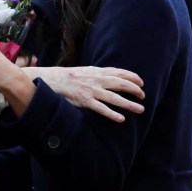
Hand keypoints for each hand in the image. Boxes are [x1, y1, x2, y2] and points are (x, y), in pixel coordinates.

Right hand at [23, 66, 144, 122]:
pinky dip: (112, 114)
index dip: (131, 76)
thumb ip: (94, 74)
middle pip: (119, 83)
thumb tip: (106, 77)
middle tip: (143, 95)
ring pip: (114, 98)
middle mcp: (95, 79)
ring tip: (141, 109)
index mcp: (94, 71)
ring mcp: (90, 90)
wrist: (47, 79)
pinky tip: (121, 119)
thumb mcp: (81, 72)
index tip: (141, 82)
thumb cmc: (63, 77)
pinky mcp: (84, 100)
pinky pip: (101, 108)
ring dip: (129, 103)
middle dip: (134, 89)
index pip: (117, 72)